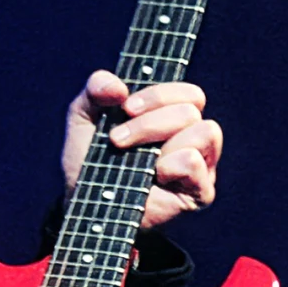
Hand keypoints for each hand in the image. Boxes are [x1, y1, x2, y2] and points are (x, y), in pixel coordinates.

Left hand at [62, 70, 222, 230]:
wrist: (82, 200)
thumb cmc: (89, 158)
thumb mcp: (84, 115)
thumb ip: (96, 88)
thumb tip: (118, 86)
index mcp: (172, 116)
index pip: (188, 93)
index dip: (159, 94)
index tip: (126, 107)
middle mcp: (191, 137)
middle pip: (191, 110)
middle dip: (149, 124)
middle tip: (118, 139)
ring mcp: (200, 165)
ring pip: (205, 131)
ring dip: (161, 142)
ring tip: (137, 161)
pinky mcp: (200, 192)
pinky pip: (195, 162)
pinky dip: (169, 165)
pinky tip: (153, 177)